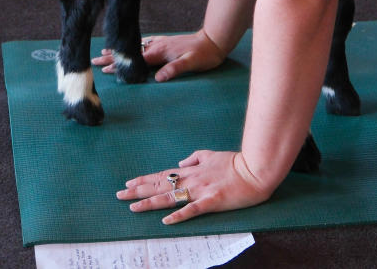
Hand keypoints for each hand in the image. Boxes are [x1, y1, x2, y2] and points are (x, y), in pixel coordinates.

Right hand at [92, 30, 227, 81]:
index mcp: (159, 53)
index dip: (118, 65)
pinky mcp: (166, 41)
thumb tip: (158, 78)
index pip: (134, 61)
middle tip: (94, 61)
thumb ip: (174, 69)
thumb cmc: (204, 54)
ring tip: (105, 52)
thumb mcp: (191, 63)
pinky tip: (131, 46)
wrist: (214, 40)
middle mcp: (157, 46)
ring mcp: (161, 42)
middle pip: (130, 53)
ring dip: (120, 51)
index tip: (102, 69)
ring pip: (135, 47)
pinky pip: (145, 42)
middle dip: (112, 57)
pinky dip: (134, 45)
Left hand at [117, 150, 274, 223]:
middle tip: (119, 195)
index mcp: (193, 170)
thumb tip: (181, 162)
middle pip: (161, 185)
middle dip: (139, 191)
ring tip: (133, 208)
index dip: (145, 180)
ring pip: (171, 197)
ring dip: (150, 203)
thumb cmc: (237, 163)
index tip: (129, 183)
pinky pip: (192, 210)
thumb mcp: (213, 154)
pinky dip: (178, 215)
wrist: (256, 170)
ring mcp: (201, 191)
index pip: (163, 175)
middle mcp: (193, 180)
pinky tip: (165, 221)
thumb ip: (196, 157)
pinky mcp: (212, 201)